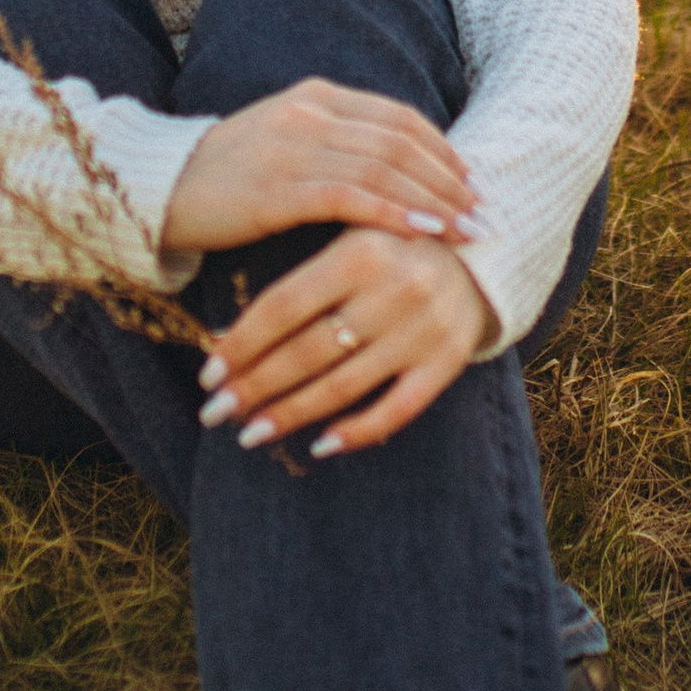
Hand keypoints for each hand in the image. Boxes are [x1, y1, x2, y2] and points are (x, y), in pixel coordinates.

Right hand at [159, 78, 474, 262]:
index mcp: (315, 97)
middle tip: (487, 211)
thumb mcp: (286, 145)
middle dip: (450, 180)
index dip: (443, 150)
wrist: (157, 189)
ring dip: (435, 201)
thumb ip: (336, 145)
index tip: (473, 181)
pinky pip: (351, 198)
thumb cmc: (226, 177)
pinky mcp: (278, 188)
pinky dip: (396, 214)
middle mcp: (309, 114)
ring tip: (469, 229)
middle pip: (401, 143)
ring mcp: (293, 148)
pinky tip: (425, 234)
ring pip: (385, 170)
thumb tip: (397, 169)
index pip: (398, 118)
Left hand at [197, 229, 491, 458]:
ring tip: (250, 434)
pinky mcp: (448, 361)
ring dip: (290, 414)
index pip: (283, 307)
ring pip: (344, 385)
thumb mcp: (346, 244)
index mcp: (359, 251)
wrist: (483, 252)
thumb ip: (297, 287)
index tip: (208, 376)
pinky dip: (357, 431)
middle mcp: (394, 290)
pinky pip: (397, 409)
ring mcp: (423, 330)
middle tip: (214, 414)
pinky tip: (319, 446)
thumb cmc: (391, 249)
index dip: (241, 345)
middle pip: (307, 351)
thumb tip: (224, 340)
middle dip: (254, 387)